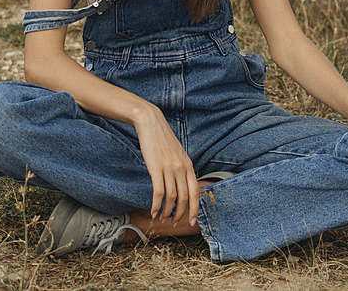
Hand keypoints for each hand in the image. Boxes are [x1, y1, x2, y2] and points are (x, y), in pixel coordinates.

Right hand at [132, 105, 199, 226]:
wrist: (151, 123)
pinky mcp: (156, 168)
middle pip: (185, 198)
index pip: (196, 192)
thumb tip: (182, 185)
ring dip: (167, 212)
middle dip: (181, 214)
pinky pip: (159, 192)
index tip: (192, 221)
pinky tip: (153, 211)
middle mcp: (181, 168)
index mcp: (188, 165)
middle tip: (175, 223)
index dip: (195, 209)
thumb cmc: (163, 140)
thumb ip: (182, 168)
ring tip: (162, 218)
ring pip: (172, 197)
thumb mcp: (178, 154)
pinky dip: (156, 205)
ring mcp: (169, 168)